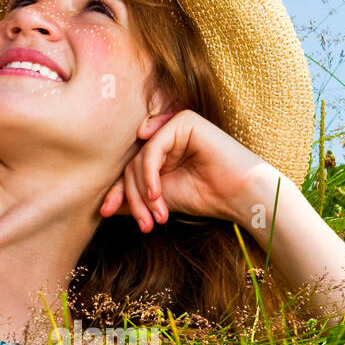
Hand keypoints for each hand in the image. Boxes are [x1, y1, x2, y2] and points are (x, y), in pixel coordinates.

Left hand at [97, 109, 274, 231]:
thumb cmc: (206, 196)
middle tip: (144, 223)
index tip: (106, 212)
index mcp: (159, 150)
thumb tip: (102, 205)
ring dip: (143, 191)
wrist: (242, 197)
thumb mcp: (159, 199)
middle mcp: (164, 135)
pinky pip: (153, 147)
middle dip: (133, 197)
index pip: (127, 168)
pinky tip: (157, 193)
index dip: (115, 191)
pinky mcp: (185, 121)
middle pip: (130, 164)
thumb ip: (133, 196)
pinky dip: (150, 172)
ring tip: (156, 215)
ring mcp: (174, 126)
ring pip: (139, 158)